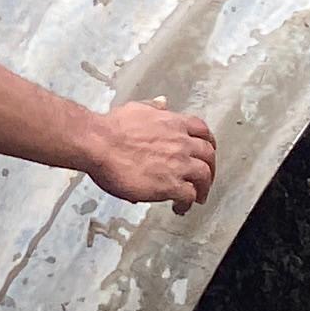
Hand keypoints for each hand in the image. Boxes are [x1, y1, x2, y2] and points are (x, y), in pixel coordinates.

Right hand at [83, 102, 217, 209]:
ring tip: (198, 198)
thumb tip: (161, 102)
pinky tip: (179, 208)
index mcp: (173, 123)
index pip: (202, 130)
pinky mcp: (169, 184)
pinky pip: (188, 195)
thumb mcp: (137, 109)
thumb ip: (153, 108)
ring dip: (203, 188)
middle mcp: (181, 142)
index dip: (208, 142)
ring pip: (204, 176)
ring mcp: (178, 164)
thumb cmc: (112, 128)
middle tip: (205, 178)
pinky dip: (187, 203)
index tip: (208, 150)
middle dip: (210, 168)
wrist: (100, 144)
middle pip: (208, 155)